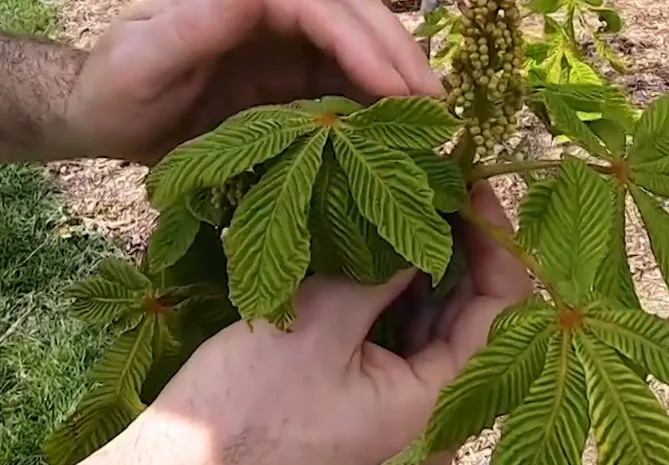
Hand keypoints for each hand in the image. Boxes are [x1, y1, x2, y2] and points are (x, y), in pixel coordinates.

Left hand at [63, 0, 441, 164]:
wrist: (111, 121)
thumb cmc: (118, 91)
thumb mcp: (141, 61)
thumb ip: (190, 26)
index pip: (319, 6)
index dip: (363, 42)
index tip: (396, 88)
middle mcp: (275, 13)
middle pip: (354, 18)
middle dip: (399, 57)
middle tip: (439, 106)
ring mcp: (288, 46)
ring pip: (359, 51)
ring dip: (400, 81)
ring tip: (435, 122)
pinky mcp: (295, 80)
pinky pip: (346, 87)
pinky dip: (378, 106)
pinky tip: (401, 131)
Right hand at [94, 183, 531, 464]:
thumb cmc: (242, 416)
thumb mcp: (317, 326)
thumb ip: (381, 273)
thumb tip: (420, 225)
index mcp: (436, 412)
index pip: (501, 314)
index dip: (494, 245)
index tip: (472, 187)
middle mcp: (434, 431)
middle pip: (471, 328)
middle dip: (457, 257)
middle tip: (437, 192)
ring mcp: (403, 434)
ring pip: (433, 344)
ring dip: (424, 283)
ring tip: (408, 217)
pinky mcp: (372, 429)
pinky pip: (402, 362)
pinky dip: (397, 315)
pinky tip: (381, 269)